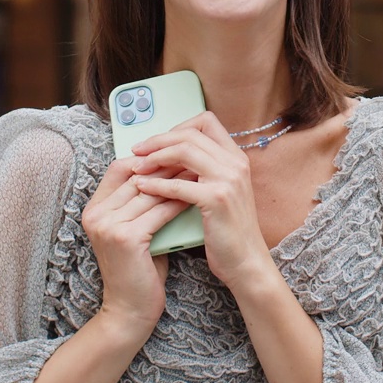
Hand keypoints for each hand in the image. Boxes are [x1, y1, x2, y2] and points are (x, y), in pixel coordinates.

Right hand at [81, 158, 191, 335]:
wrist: (130, 310)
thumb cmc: (139, 269)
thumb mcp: (134, 229)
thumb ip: (141, 202)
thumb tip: (167, 169)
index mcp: (94, 208)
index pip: (119, 167)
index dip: (147, 157)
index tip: (174, 153)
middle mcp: (96, 214)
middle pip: (136, 176)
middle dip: (167, 165)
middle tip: (194, 157)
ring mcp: (108, 226)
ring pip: (149, 191)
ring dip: (177, 180)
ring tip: (199, 173)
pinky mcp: (125, 238)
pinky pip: (158, 211)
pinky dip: (178, 202)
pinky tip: (195, 196)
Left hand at [130, 112, 274, 292]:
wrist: (246, 261)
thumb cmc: (229, 230)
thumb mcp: (223, 191)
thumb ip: (206, 170)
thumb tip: (172, 154)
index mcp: (236, 157)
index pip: (206, 121)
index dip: (178, 127)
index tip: (158, 141)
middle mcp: (235, 163)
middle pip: (190, 134)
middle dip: (158, 140)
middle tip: (138, 151)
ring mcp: (228, 179)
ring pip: (184, 151)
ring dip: (154, 158)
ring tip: (137, 168)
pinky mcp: (216, 199)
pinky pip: (178, 184)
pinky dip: (156, 184)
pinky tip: (142, 187)